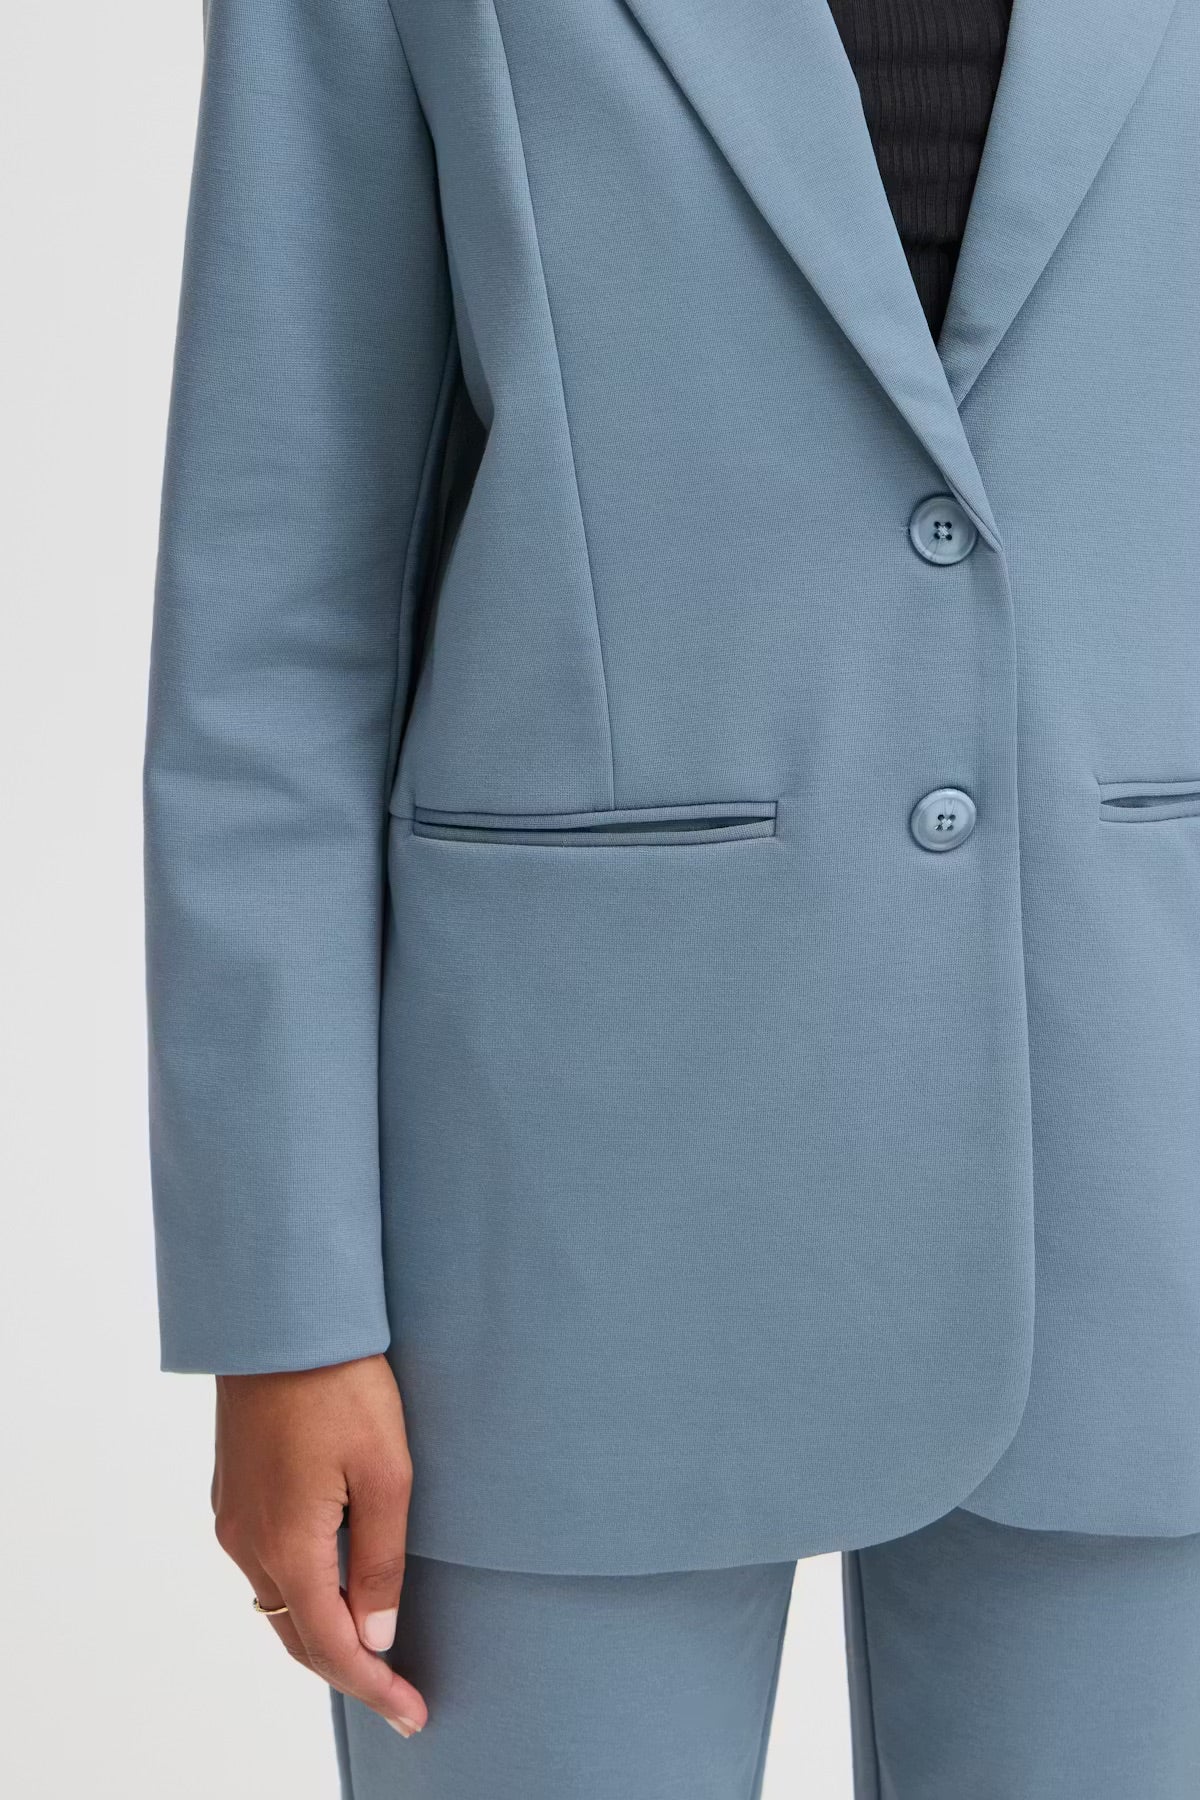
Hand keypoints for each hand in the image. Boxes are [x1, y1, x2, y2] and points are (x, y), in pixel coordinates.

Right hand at [212, 1354, 425, 1736]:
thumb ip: (379, 1559)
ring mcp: (234, 1518)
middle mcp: (248, 1543)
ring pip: (278, 1603)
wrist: (278, 1319)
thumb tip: (377, 1635)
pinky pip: (267, 1567)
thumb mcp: (385, 1471)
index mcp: (288, 1544)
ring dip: (322, 1635)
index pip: (332, 1646)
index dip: (375, 1688)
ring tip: (374, 1654)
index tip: (414, 1715)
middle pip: (298, 1635)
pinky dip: (301, 1595)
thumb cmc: (341, 1386)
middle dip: (351, 1674)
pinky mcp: (234, 1492)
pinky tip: (332, 1592)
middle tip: (402, 1700)